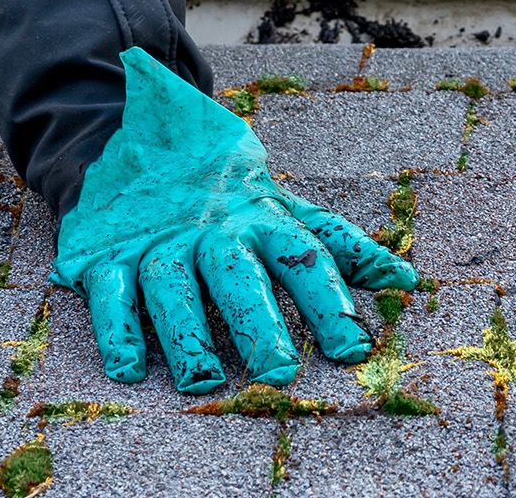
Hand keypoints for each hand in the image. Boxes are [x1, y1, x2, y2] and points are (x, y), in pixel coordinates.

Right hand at [51, 48, 417, 392]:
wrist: (132, 133)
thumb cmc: (225, 190)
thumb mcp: (282, 207)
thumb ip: (338, 245)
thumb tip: (408, 279)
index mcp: (262, 218)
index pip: (303, 258)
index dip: (330, 301)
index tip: (354, 348)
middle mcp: (212, 231)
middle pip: (238, 276)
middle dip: (259, 321)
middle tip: (280, 370)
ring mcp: (159, 242)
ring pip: (173, 287)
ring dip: (188, 334)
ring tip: (206, 381)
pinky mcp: (107, 253)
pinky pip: (110, 290)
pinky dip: (117, 328)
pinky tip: (129, 368)